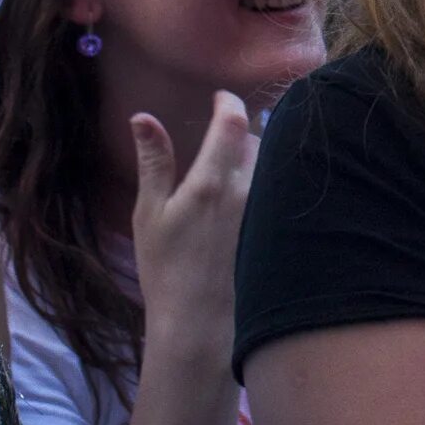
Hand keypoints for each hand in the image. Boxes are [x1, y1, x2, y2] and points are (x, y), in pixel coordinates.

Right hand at [127, 92, 256, 355]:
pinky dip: (269, 187)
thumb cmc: (166, 271)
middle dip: (241, 135)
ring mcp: (267, 212)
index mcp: (211, 183)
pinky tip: (252, 206)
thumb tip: (143, 117)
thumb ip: (154, 162)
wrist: (200, 326)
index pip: (233, 121)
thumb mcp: (149, 214)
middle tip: (220, 147)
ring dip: (257, 160)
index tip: (220, 98)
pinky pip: (280, 192)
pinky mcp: (279, 230)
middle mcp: (247, 192)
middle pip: (256, 140)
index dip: (229, 102)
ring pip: (272, 165)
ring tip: (234, 178)